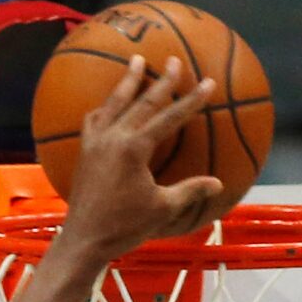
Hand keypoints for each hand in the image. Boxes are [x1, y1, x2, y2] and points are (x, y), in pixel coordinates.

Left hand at [60, 55, 224, 259]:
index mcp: (135, 148)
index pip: (169, 117)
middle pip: (142, 102)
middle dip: (161, 81)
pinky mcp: (84, 152)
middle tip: (173, 60)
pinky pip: (93, 120)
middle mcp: (114, 137)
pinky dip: (104, 108)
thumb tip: (217, 183)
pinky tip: (108, 104)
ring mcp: (95, 142)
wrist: (84, 240)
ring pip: (114, 103)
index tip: (208, 83)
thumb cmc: (124, 227)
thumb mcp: (162, 209)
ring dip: (127, 82)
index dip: (191, 100)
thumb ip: (189, 191)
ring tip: (136, 60)